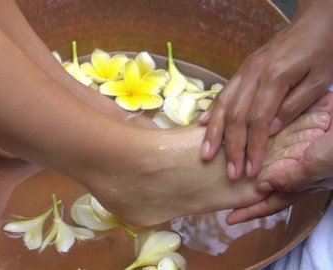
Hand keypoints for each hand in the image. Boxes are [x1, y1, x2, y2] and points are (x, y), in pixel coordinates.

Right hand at [200, 1, 332, 179]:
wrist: (315, 20)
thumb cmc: (322, 49)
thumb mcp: (319, 80)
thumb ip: (294, 105)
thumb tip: (270, 130)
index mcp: (275, 77)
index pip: (258, 120)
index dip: (252, 147)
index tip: (250, 169)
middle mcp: (253, 74)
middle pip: (236, 116)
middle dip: (231, 147)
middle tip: (230, 172)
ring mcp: (244, 71)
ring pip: (223, 105)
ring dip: (213, 133)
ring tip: (206, 153)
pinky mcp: (242, 69)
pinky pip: (223, 93)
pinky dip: (212, 111)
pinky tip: (202, 125)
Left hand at [226, 93, 332, 223]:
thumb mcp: (319, 165)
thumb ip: (292, 178)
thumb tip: (261, 188)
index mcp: (304, 180)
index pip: (272, 201)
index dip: (251, 211)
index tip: (229, 218)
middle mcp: (298, 165)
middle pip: (266, 181)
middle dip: (244, 187)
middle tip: (219, 189)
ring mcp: (298, 146)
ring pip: (266, 158)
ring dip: (246, 159)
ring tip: (224, 161)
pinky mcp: (297, 127)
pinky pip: (273, 135)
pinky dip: (257, 136)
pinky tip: (242, 133)